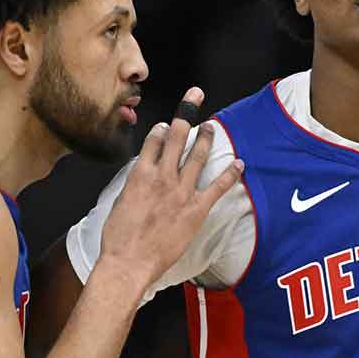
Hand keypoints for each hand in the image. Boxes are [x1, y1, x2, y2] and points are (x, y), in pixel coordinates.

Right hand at [98, 87, 243, 290]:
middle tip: (195, 95)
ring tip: (212, 126)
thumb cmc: (119, 238)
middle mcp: (162, 176)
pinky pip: (217, 187)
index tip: (166, 123)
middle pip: (176, 137)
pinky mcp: (195, 209)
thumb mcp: (120, 203)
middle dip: (187, 112)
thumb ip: (134, 187)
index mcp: (140, 173)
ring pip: (197, 156)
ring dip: (206, 137)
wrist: (128, 262)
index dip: (161, 128)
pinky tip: (239, 163)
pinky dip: (230, 174)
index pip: (154, 140)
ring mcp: (181, 192)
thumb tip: (141, 180)